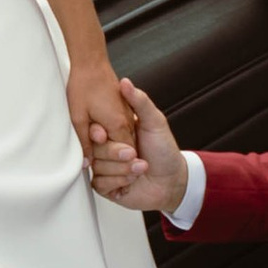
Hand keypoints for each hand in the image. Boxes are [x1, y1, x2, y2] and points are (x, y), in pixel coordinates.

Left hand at [66, 48, 136, 176]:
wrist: (90, 62)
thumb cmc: (83, 86)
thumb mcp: (78, 118)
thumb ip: (84, 142)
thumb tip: (85, 163)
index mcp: (117, 125)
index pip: (124, 156)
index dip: (117, 168)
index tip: (106, 175)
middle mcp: (126, 121)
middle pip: (127, 151)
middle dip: (118, 163)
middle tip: (105, 171)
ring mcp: (126, 115)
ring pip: (127, 141)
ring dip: (117, 152)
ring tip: (104, 161)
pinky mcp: (123, 110)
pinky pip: (124, 132)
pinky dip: (117, 140)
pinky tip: (104, 142)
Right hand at [89, 77, 188, 214]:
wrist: (172, 181)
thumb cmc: (164, 150)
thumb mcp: (155, 122)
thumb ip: (140, 102)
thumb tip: (125, 82)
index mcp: (115, 131)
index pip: (95, 128)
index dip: (98, 132)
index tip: (104, 134)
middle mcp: (108, 148)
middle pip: (94, 148)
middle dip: (114, 152)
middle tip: (133, 153)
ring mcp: (105, 167)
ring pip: (97, 167)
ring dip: (120, 168)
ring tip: (140, 167)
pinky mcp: (106, 186)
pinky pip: (99, 184)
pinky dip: (117, 181)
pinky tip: (131, 180)